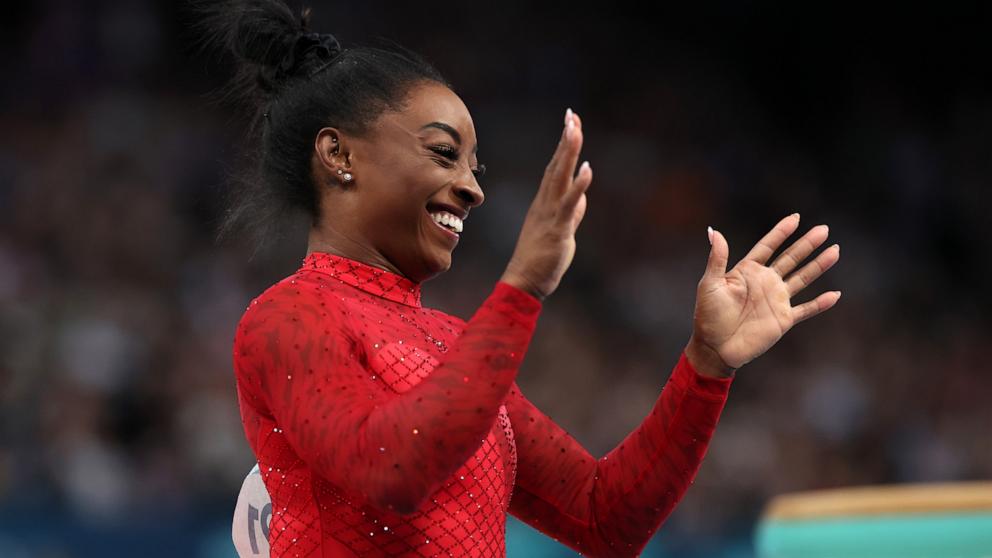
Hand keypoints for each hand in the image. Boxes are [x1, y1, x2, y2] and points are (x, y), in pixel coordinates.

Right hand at [501, 109, 592, 299]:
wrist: (524, 282)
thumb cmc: (541, 260)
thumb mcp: (563, 233)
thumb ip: (572, 215)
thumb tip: (582, 201)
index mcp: (545, 203)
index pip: (555, 168)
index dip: (564, 145)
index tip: (570, 123)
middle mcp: (545, 203)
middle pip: (556, 165)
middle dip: (565, 140)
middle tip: (571, 116)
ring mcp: (550, 214)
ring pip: (560, 178)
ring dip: (568, 153)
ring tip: (575, 129)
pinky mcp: (558, 228)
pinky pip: (569, 204)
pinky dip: (578, 186)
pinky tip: (587, 169)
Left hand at [686, 214, 841, 376]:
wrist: (715, 347)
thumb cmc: (707, 316)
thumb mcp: (710, 284)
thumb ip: (717, 259)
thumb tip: (714, 231)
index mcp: (747, 271)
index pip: (768, 246)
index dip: (781, 232)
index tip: (796, 218)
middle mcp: (765, 283)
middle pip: (791, 258)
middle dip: (807, 244)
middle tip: (824, 229)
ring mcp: (776, 300)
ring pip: (803, 278)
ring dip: (818, 265)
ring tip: (835, 250)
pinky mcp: (783, 319)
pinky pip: (806, 309)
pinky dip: (821, 304)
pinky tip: (836, 295)